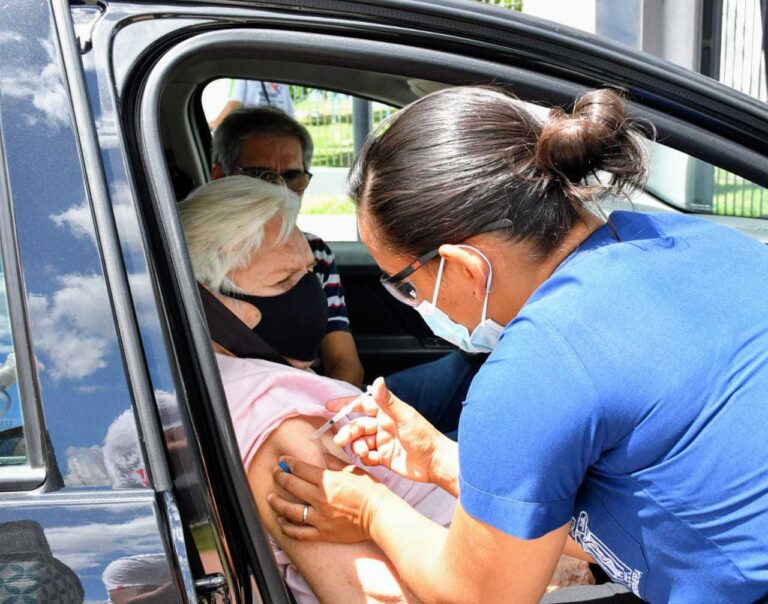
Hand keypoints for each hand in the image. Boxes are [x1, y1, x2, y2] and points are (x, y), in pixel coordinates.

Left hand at [267, 453, 388, 542]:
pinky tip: (282, 521)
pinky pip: (299, 532)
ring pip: (289, 510)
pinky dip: (287, 527)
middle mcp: (320, 498)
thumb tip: (320, 454)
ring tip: (270, 497)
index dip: (288, 463)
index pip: (300, 468)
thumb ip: (333, 463)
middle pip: (291, 485)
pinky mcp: (322, 533)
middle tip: (275, 472)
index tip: (283, 461)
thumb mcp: (352, 470)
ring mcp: (320, 517)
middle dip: (279, 476)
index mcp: (327, 480)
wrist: (380, 516)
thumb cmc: (370, 490)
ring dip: (277, 502)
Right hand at [330, 377, 443, 483]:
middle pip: (357, 426)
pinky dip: (365, 458)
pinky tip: (371, 459)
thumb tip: (378, 380)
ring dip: (356, 446)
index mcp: (387, 413)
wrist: (435, 463)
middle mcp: (383, 426)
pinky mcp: (383, 458)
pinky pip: (367, 457)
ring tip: (362, 451)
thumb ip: (388, 400)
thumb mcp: (405, 416)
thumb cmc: (425, 437)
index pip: (362, 405)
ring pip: (360, 442)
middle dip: (348, 432)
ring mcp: (382, 442)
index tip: (330, 407)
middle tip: (341, 439)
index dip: (346, 405)